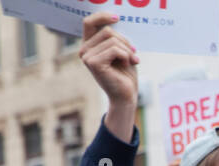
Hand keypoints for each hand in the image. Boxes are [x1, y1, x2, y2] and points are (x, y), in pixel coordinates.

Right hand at [81, 13, 138, 137]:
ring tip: (132, 61)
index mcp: (89, 46)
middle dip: (124, 41)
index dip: (102, 16)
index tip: (117, 17)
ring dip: (127, 50)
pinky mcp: (94, 63)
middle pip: (106, 31)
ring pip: (112, 40)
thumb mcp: (121, 51)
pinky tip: (127, 65)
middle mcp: (84, 50)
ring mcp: (87, 57)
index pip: (89, 22)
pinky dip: (126, 56)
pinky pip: (114, 50)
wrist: (126, 96)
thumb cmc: (125, 74)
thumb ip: (115, 38)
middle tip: (134, 54)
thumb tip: (116, 19)